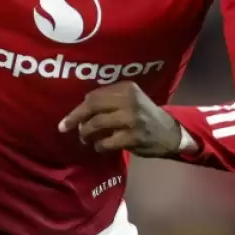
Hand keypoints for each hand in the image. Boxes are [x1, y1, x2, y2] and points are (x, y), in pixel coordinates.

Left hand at [58, 81, 183, 157]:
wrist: (170, 132)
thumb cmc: (144, 114)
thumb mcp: (130, 99)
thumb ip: (109, 100)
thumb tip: (80, 111)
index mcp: (126, 88)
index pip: (95, 95)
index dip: (79, 107)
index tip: (69, 117)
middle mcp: (128, 100)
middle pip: (92, 106)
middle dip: (75, 118)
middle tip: (64, 127)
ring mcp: (131, 118)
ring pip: (97, 124)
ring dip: (86, 133)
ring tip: (85, 138)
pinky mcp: (133, 137)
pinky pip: (106, 142)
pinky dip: (99, 146)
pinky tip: (100, 147)